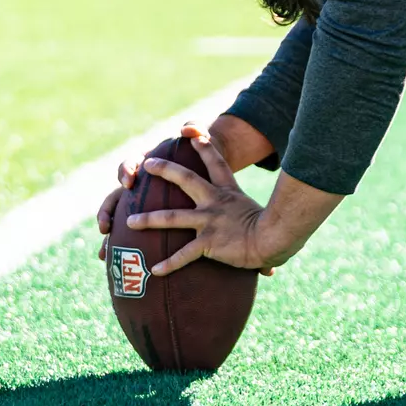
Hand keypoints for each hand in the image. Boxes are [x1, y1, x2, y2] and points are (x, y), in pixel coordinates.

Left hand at [126, 124, 282, 275]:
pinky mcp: (208, 242)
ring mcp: (210, 221)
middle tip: (148, 163)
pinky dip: (168, 263)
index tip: (193, 134)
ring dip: (149, 219)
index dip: (204, 147)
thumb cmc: (275, 230)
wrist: (275, 238)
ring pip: (172, 217)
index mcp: (229, 192)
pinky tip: (154, 270)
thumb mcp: (265, 213)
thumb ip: (256, 219)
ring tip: (130, 222)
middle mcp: (216, 202)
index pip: (216, 163)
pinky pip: (183, 254)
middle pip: (186, 179)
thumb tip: (267, 238)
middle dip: (165, 170)